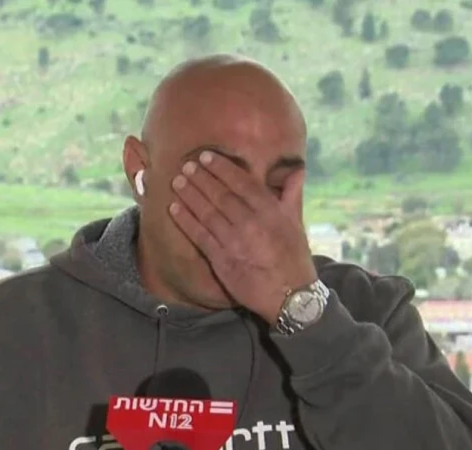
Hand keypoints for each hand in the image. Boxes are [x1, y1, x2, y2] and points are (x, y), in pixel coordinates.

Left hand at [168, 151, 316, 324]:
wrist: (290, 295)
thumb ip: (292, 195)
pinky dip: (185, 221)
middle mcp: (251, 223)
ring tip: (176, 182)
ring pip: (207, 213)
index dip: (222, 168)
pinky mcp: (222, 260)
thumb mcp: (297, 224)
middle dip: (201, 178)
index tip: (206, 157)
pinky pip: (200, 237)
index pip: (242, 183)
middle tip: (186, 166)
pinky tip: (174, 209)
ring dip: (190, 196)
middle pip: (221, 195)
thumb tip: (297, 171)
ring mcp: (234, 242)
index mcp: (271, 212)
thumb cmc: (294, 257)